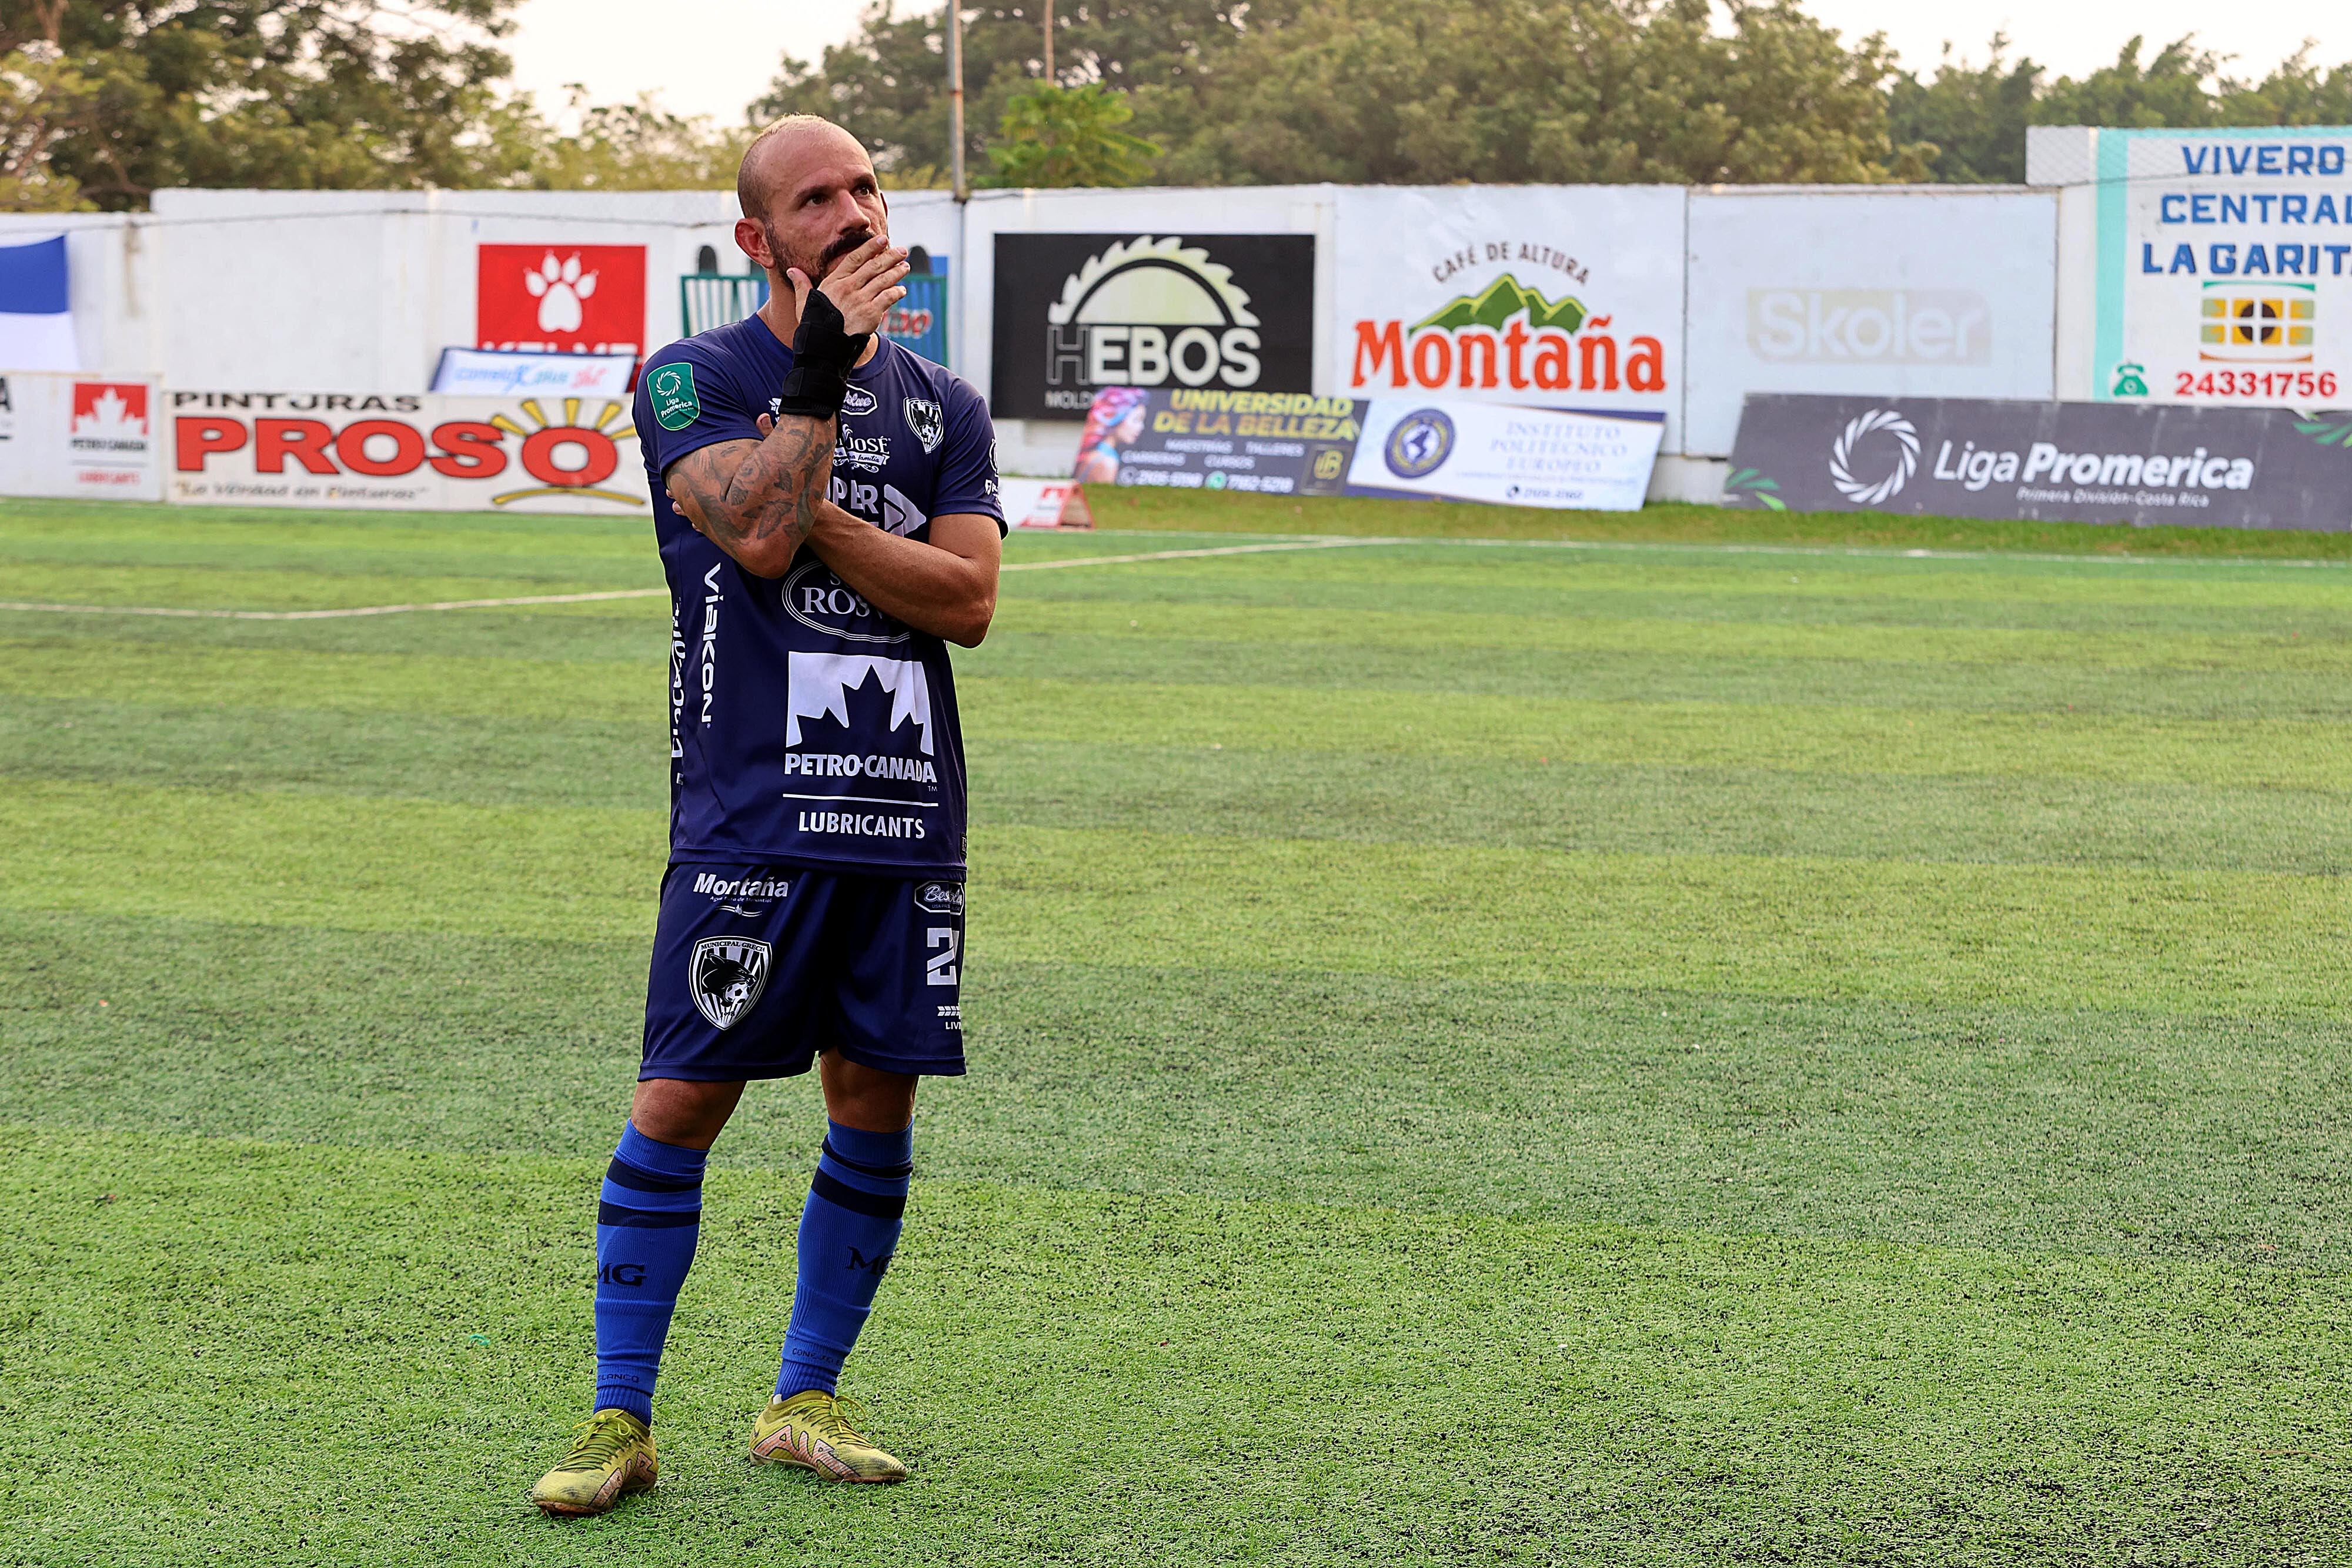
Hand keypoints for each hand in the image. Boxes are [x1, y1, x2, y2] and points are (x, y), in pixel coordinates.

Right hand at [788, 235, 908, 337]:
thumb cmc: (814, 324)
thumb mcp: (804, 302)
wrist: (824, 348)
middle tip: (902, 250)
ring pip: (883, 281)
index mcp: (834, 282)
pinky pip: (888, 298)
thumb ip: (802, 284)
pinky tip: (902, 290)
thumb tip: (791, 270)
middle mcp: (849, 288)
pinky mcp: (871, 314)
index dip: (870, 247)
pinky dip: (897, 293)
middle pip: (873, 267)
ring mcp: (861, 300)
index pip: (855, 258)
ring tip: (905, 266)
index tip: (882, 239)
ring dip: (897, 272)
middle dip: (890, 257)